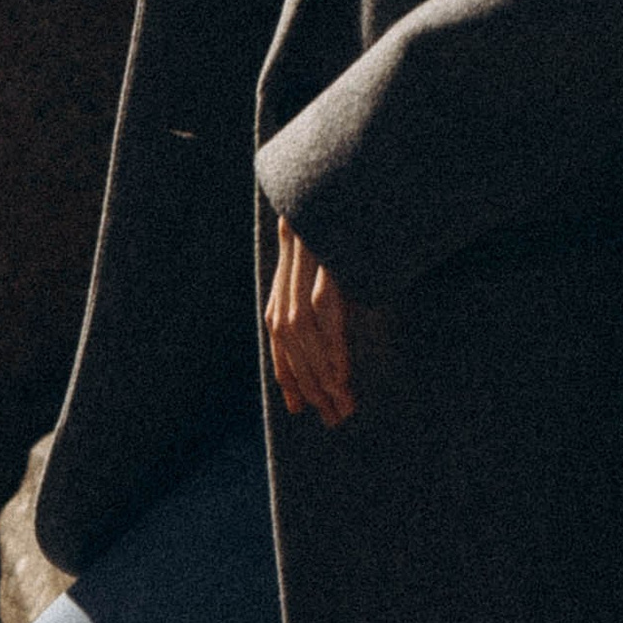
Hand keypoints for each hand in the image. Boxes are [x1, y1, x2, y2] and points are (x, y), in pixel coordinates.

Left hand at [265, 222, 356, 427]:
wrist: (320, 202)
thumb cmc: (322, 245)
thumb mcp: (308, 283)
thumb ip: (308, 314)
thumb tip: (322, 350)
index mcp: (277, 309)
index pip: (284, 359)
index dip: (297, 389)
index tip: (312, 413)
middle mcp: (283, 306)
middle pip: (298, 361)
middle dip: (317, 394)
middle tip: (337, 420)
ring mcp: (301, 294)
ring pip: (311, 349)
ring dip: (327, 382)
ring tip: (344, 407)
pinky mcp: (323, 283)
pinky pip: (327, 327)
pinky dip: (333, 353)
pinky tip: (342, 376)